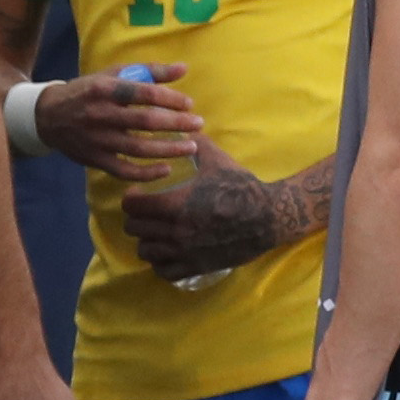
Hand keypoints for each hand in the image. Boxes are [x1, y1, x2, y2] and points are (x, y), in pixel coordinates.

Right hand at [33, 64, 202, 181]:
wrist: (49, 116)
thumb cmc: (89, 91)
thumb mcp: (113, 75)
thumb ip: (149, 72)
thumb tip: (183, 70)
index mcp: (105, 89)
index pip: (143, 94)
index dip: (170, 99)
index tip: (189, 104)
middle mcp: (100, 114)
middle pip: (145, 121)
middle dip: (176, 124)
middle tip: (198, 125)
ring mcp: (98, 140)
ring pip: (138, 149)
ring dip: (168, 149)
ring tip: (191, 147)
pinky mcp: (95, 159)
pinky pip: (124, 170)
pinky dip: (146, 173)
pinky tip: (166, 169)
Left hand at [121, 135, 290, 281]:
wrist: (268, 217)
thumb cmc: (241, 187)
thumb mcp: (217, 160)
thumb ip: (196, 143)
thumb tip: (184, 127)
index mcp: (175, 204)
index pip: (132, 207)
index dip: (131, 199)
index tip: (138, 194)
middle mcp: (175, 231)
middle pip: (134, 229)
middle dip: (137, 218)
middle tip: (146, 212)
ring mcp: (184, 252)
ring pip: (145, 251)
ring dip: (146, 241)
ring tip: (155, 233)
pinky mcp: (196, 267)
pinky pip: (164, 271)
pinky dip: (160, 263)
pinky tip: (166, 253)